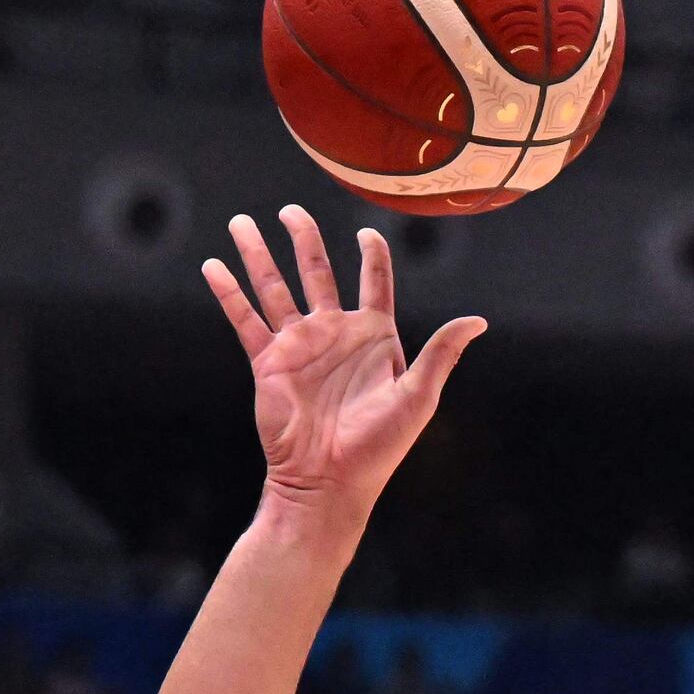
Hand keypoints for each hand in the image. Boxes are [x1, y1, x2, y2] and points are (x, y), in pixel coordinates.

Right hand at [204, 209, 481, 524]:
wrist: (328, 482)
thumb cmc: (378, 447)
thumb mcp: (418, 397)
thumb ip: (442, 353)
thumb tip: (479, 320)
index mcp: (374, 338)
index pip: (373, 282)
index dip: (372, 255)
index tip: (366, 231)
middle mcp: (334, 335)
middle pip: (316, 272)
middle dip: (302, 239)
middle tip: (290, 210)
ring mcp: (299, 346)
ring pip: (275, 287)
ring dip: (257, 255)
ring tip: (240, 222)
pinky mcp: (269, 362)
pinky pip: (246, 320)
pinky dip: (229, 293)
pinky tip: (213, 266)